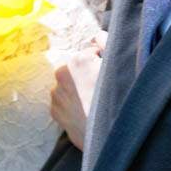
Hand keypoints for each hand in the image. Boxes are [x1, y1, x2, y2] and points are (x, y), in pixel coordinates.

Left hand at [51, 32, 106, 150]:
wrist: (108, 136)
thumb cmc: (116, 101)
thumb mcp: (117, 67)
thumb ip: (107, 44)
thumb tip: (97, 35)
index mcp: (78, 60)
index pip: (90, 54)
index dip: (101, 63)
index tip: (107, 75)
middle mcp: (62, 74)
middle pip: (76, 69)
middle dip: (86, 75)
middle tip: (100, 90)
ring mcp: (56, 94)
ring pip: (68, 86)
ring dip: (77, 90)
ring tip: (92, 102)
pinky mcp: (54, 111)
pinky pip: (62, 102)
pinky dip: (71, 104)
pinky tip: (84, 111)